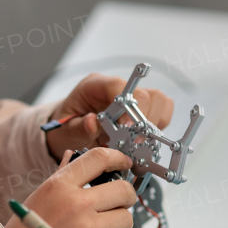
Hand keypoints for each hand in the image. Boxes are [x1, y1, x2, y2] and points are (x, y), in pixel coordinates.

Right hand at [4, 146, 136, 227]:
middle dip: (126, 196)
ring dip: (119, 223)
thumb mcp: (39, 196)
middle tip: (119, 202)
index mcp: (60, 184)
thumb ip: (62, 177)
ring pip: (126, 218)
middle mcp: (77, 203)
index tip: (124, 163)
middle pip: (124, 190)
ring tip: (102, 227)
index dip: (118, 158)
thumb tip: (73, 157)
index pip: (100, 158)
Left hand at [45, 72, 174, 160]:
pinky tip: (143, 139)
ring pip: (159, 101)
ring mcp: (131, 98)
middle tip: (133, 141)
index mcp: (95, 86)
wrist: (67, 131)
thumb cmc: (66, 127)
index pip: (119, 86)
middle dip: (143, 120)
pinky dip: (157, 127)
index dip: (128, 106)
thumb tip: (93, 122)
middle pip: (146, 94)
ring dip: (153, 124)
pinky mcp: (141, 110)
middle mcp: (116, 89)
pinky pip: (161, 113)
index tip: (128, 127)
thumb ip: (80, 127)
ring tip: (137, 141)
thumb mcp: (66, 130)